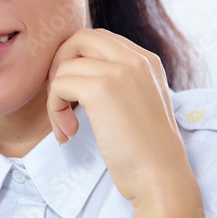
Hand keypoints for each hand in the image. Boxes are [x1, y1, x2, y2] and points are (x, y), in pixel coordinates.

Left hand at [46, 28, 195, 206]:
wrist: (161, 178)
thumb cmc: (148, 152)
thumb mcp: (140, 104)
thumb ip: (120, 82)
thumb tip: (77, 75)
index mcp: (147, 60)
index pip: (99, 39)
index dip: (77, 61)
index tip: (74, 94)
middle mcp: (135, 59)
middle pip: (79, 39)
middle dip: (59, 66)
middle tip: (61, 100)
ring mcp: (119, 71)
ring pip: (64, 66)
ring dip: (56, 98)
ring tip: (66, 127)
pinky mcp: (101, 90)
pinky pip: (58, 86)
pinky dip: (55, 110)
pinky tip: (69, 133)